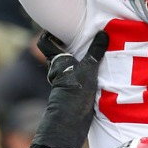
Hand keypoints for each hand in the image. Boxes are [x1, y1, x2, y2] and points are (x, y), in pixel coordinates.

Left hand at [25, 31, 108, 147]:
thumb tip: (103, 33)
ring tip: (95, 49)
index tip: (62, 25)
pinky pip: (77, 74)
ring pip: (68, 64)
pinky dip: (84, 69)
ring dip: (79, 57)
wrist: (71, 122)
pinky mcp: (73, 90)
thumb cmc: (74, 93)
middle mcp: (57, 69)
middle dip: (70, 43)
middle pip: (58, 51)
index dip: (49, 32)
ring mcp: (64, 80)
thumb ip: (95, 51)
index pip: (44, 42)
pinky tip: (99, 68)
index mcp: (57, 61)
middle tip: (85, 34)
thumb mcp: (88, 69)